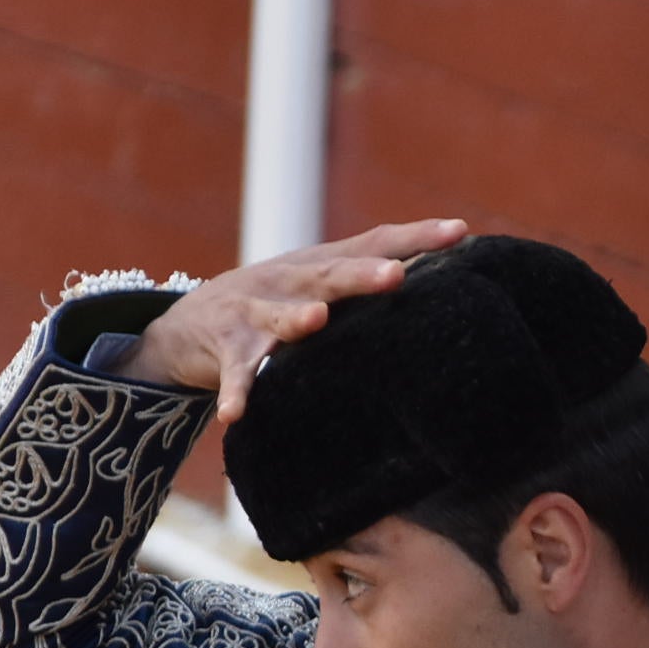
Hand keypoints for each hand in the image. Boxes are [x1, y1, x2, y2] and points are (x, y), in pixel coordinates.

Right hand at [122, 218, 468, 422]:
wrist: (188, 321)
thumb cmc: (276, 303)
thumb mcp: (320, 284)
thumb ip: (368, 280)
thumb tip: (443, 279)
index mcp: (320, 264)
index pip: (374, 243)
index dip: (416, 237)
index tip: (460, 232)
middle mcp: (289, 280)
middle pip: (328, 274)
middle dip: (361, 274)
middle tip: (395, 275)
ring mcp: (253, 311)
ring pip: (278, 315)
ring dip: (296, 317)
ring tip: (316, 320)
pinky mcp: (224, 346)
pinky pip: (234, 373)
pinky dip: (237, 392)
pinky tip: (237, 415)